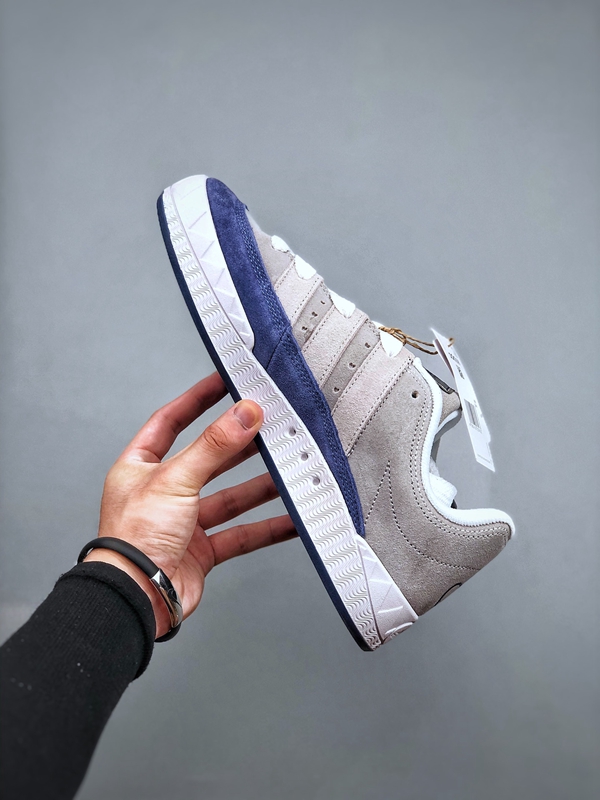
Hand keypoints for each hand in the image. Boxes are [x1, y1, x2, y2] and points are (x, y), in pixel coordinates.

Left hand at [84, 372, 295, 636]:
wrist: (136, 599)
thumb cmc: (133, 540)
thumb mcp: (175, 479)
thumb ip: (214, 446)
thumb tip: (243, 414)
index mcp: (141, 468)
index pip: (171, 421)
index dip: (197, 400)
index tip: (224, 382)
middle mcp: (162, 493)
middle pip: (208, 459)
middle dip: (240, 445)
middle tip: (269, 426)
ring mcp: (183, 523)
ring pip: (230, 497)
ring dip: (261, 485)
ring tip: (289, 469)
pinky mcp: (201, 551)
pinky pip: (242, 533)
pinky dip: (267, 527)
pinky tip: (291, 519)